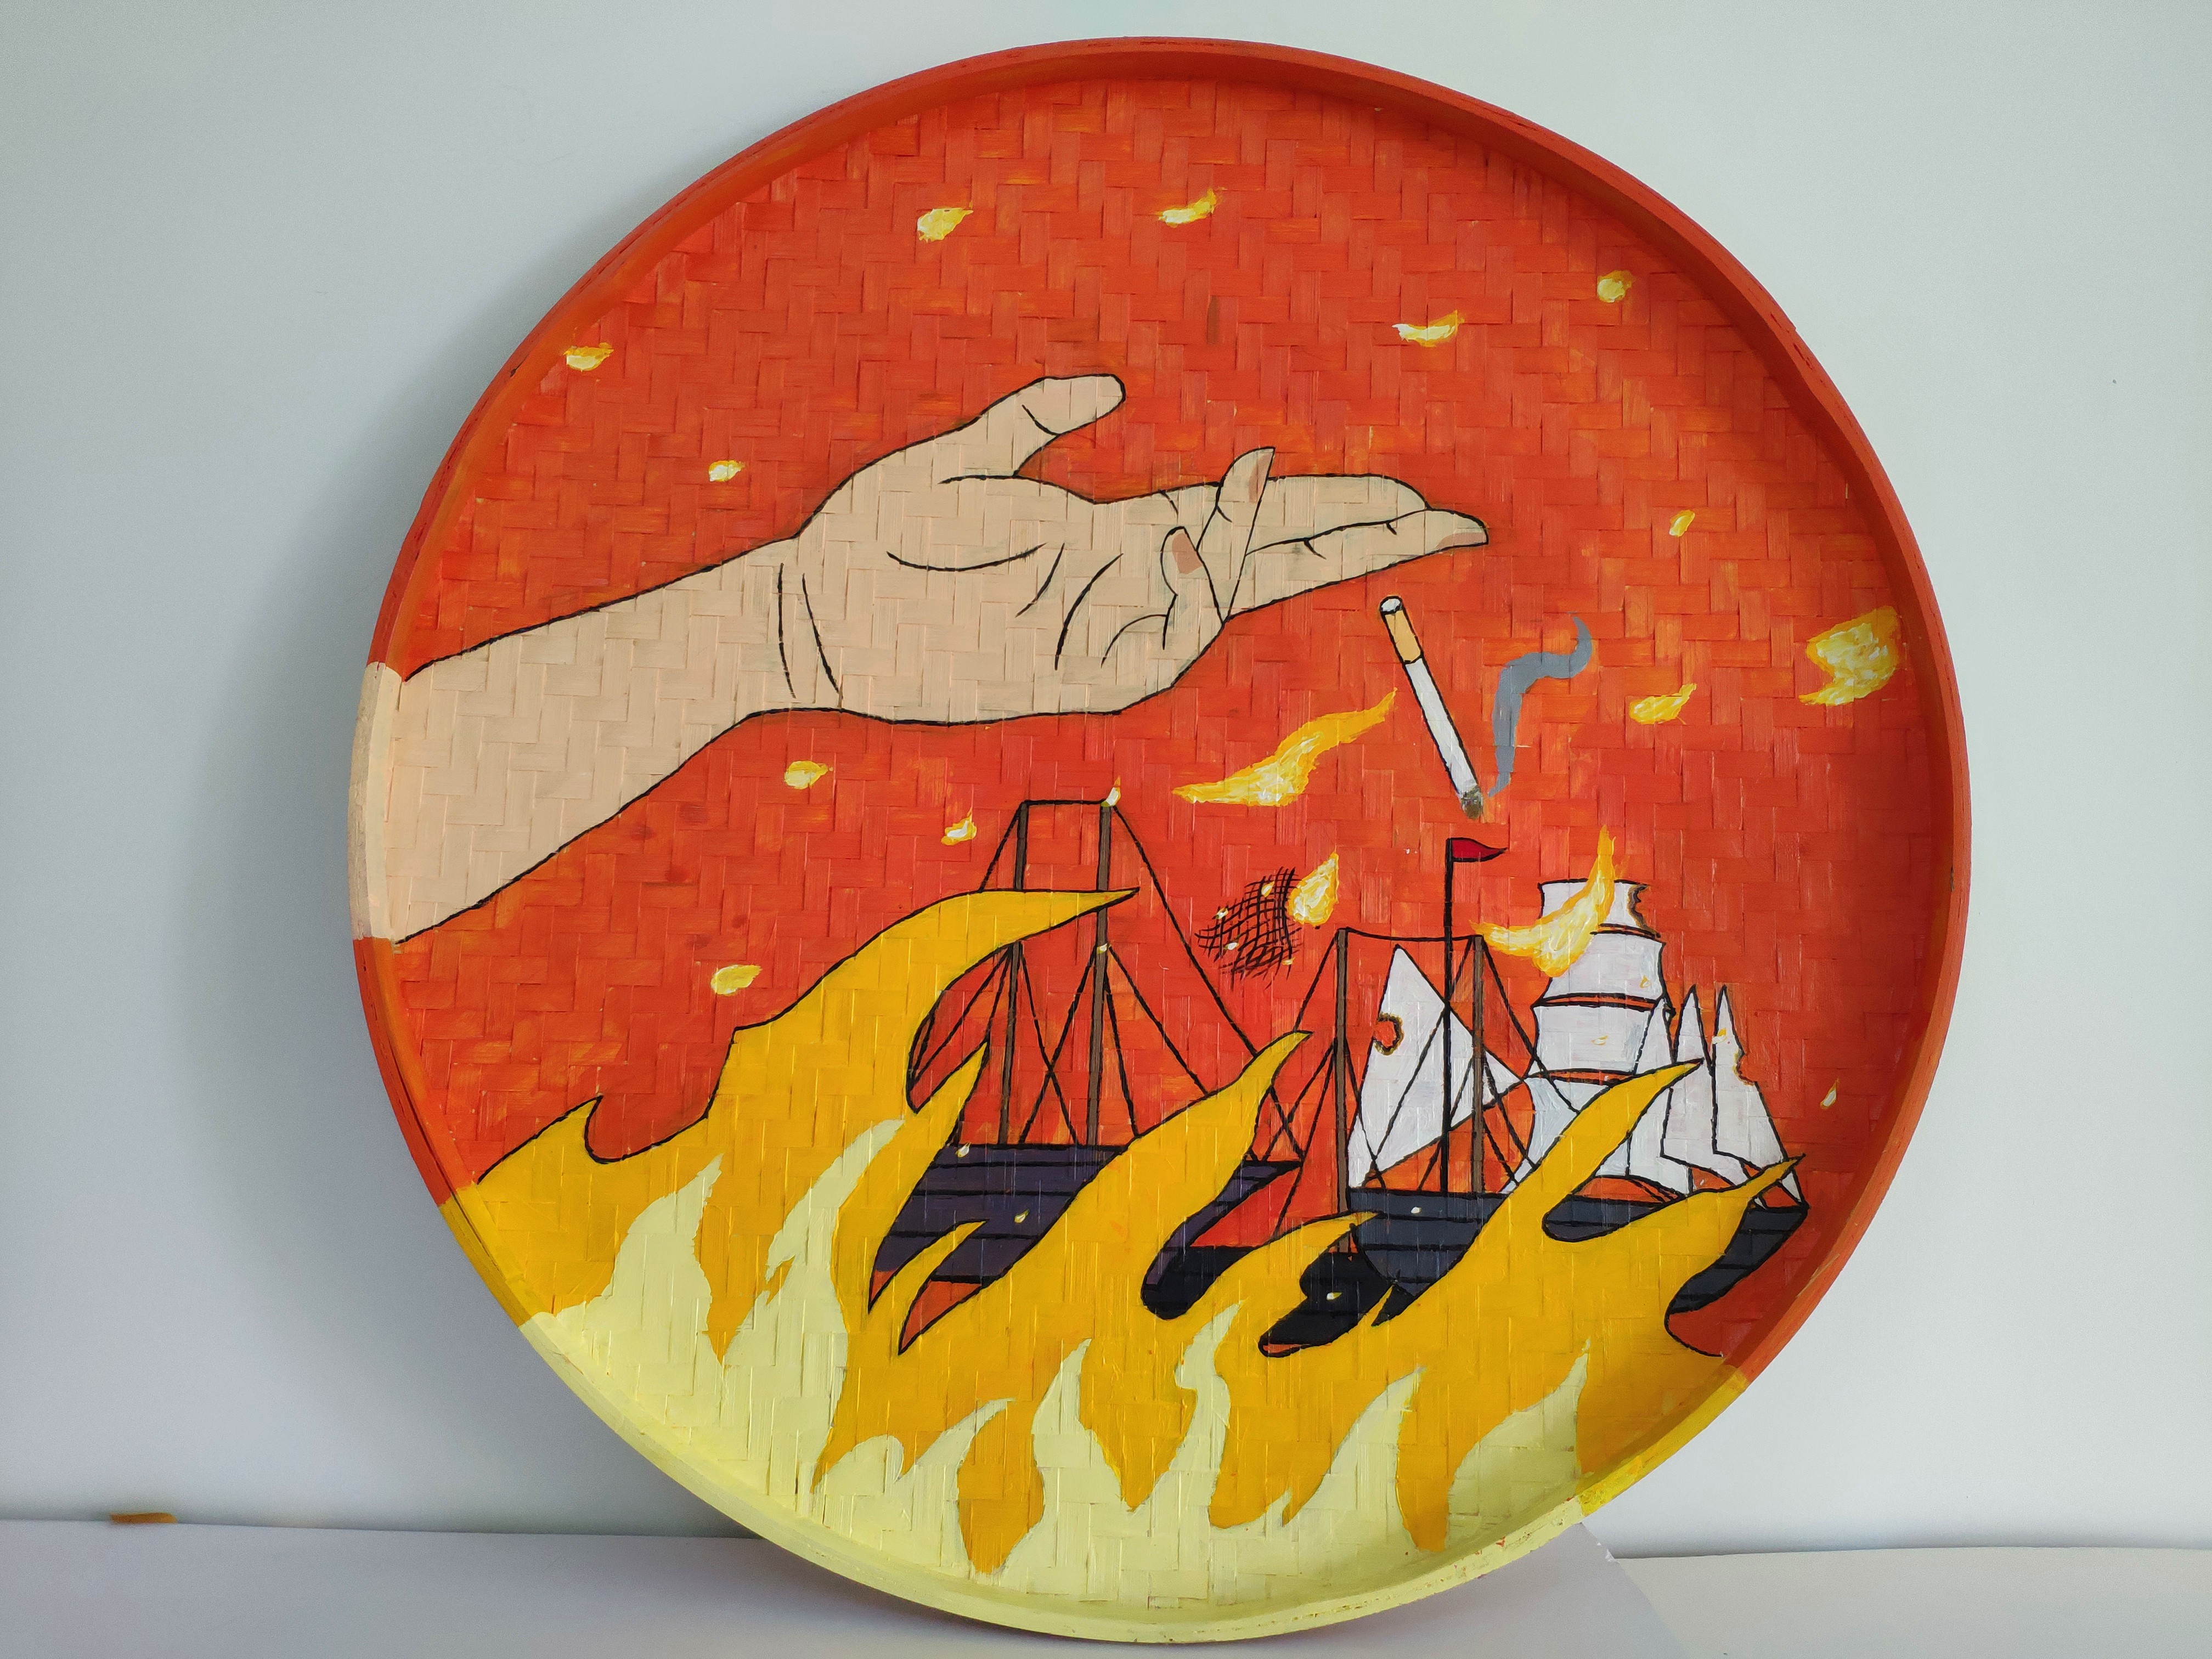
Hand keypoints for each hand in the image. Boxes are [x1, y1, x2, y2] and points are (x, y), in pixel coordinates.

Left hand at [770, 376, 1485, 720]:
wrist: (814, 605)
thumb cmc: (877, 534)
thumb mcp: (961, 458)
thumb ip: (1033, 416)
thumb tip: (1112, 389)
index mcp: (1120, 530)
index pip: (1252, 517)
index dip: (1333, 508)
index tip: (1414, 497)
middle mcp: (1131, 581)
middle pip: (1272, 562)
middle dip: (1360, 543)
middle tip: (1452, 525)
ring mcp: (1108, 632)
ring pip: (1228, 601)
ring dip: (1265, 545)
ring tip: (1289, 486)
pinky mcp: (1073, 678)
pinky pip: (1161, 645)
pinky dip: (1188, 595)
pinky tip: (1191, 536)